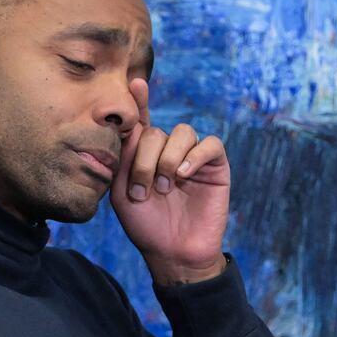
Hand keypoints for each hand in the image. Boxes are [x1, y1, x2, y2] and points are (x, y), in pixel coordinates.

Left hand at [110, 79, 229, 284]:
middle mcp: (169, 151)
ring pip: (182, 133)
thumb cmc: (146, 225)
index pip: (143, 122)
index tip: (135, 83)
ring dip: (168, 160)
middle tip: (142, 190)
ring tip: (164, 188)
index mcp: (145, 155)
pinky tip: (184, 176)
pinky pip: (209, 144)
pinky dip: (194, 156)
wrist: (172, 253)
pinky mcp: (215, 166)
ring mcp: (193, 157)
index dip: (140, 101)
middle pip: (157, 131)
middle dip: (145, 160)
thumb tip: (134, 127)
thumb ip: (124, 158)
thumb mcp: (121, 191)